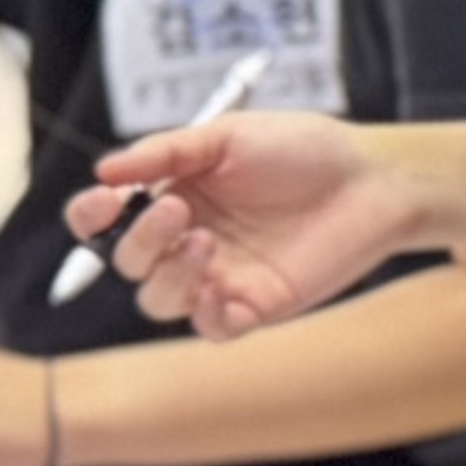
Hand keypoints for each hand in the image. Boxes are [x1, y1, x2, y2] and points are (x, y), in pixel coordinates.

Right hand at [74, 113, 415, 337]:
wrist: (373, 178)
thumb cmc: (304, 150)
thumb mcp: (228, 136)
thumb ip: (166, 153)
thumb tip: (103, 171)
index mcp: (171, 197)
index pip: (107, 220)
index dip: (92, 217)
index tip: (105, 201)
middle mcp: (187, 241)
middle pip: (128, 263)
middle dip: (140, 241)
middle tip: (180, 211)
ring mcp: (220, 276)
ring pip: (159, 302)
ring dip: (169, 277)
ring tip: (207, 242)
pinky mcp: (257, 305)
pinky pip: (212, 328)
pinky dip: (208, 315)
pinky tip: (224, 290)